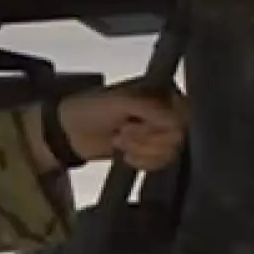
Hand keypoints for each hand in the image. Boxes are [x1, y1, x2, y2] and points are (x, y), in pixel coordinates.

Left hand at [60, 77, 188, 171]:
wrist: (69, 132)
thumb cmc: (91, 109)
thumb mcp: (120, 101)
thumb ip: (151, 107)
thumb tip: (179, 123)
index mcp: (163, 90)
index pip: (184, 113)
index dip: (160, 124)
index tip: (134, 122)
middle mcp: (168, 109)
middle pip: (178, 136)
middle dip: (145, 138)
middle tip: (122, 131)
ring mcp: (161, 131)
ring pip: (171, 151)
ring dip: (141, 150)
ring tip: (119, 140)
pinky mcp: (154, 150)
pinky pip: (163, 163)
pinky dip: (142, 162)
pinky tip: (125, 155)